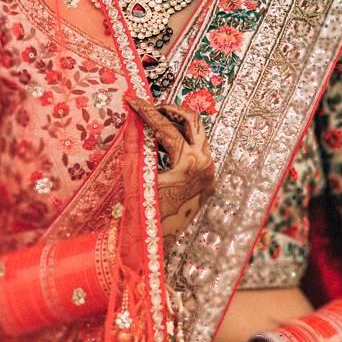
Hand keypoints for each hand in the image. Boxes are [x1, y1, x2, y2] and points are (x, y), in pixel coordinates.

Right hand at [123, 94, 215, 249]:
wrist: (157, 242)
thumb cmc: (144, 213)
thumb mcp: (136, 175)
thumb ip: (134, 144)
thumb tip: (131, 118)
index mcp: (189, 164)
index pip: (167, 128)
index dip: (147, 112)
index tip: (133, 100)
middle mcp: (205, 166)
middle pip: (193, 122)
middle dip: (171, 111)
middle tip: (151, 107)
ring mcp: (210, 174)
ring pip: (197, 137)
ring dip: (176, 127)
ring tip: (153, 123)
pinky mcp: (208, 181)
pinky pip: (197, 153)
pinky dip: (180, 144)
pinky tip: (161, 144)